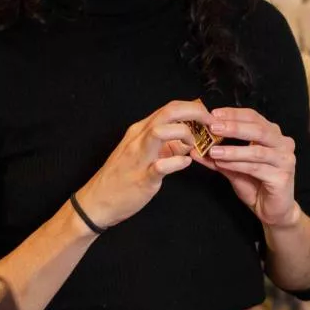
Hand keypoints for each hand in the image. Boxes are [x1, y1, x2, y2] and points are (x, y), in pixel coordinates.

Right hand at [75, 100, 210, 228]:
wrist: (97, 201)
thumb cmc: (122, 176)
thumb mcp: (144, 152)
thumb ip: (166, 143)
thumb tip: (189, 137)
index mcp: (141, 130)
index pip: (170, 108)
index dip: (193, 108)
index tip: (208, 117)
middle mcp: (139, 138)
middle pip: (169, 112)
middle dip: (195, 113)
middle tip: (212, 123)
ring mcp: (139, 157)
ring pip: (161, 131)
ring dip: (184, 134)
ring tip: (193, 145)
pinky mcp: (142, 178)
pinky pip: (161, 166)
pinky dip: (178, 162)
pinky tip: (185, 163)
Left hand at [204, 107, 300, 228]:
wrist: (272, 210)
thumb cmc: (256, 185)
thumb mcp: (233, 167)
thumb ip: (218, 156)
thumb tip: (194, 149)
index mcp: (272, 135)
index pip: (253, 117)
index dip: (233, 114)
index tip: (213, 114)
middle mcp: (283, 144)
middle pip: (258, 129)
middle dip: (234, 127)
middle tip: (213, 127)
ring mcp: (285, 160)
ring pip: (257, 151)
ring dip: (233, 150)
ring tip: (214, 151)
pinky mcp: (283, 177)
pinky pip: (257, 168)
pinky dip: (238, 165)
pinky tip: (223, 164)